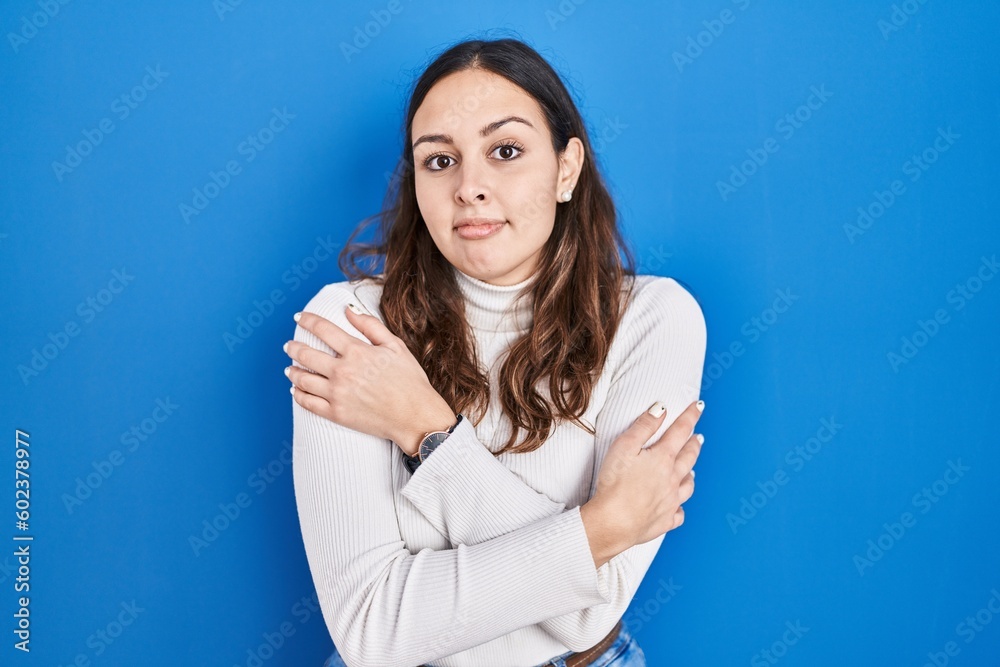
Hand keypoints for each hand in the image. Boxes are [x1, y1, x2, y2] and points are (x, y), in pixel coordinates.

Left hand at [284, 306, 454, 454]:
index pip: (323, 329)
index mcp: (356, 352)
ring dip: (293, 371)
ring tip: (290, 368)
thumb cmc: (410, 380)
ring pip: (303, 380)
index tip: (300, 316)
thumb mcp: (395, 346)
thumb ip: (370, 326)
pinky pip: (308, 403)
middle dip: (293, 347)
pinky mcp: (337, 414)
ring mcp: (337, 394)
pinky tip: (296, 391)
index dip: (308, 320)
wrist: (415, 416)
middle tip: (289, 345)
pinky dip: (298, 395)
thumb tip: (348, 310)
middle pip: (306, 354)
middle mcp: (342, 372)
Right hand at [588, 400, 704, 551]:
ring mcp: (670, 501)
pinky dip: (680, 507)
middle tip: (698, 437)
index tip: (698, 406)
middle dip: (694, 444)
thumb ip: (644, 426)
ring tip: (692, 470)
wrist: (614, 521)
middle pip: (689, 457)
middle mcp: (672, 479)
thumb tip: (661, 409)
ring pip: (688, 485)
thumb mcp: (624, 446)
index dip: (690, 416)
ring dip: (691, 474)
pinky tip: (677, 506)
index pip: (680, 431)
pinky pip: (678, 513)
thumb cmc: (615, 483)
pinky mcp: (664, 521)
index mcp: (662, 458)